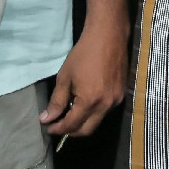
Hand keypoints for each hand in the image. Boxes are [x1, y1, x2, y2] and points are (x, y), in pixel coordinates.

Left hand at [41, 15, 129, 138]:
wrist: (108, 37)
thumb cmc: (83, 54)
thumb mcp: (65, 77)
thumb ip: (56, 101)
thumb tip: (46, 119)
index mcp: (90, 101)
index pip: (72, 125)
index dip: (58, 129)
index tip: (48, 127)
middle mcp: (105, 105)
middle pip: (86, 130)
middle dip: (70, 131)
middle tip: (58, 125)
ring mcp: (116, 101)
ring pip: (97, 122)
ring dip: (82, 122)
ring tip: (69, 113)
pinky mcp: (121, 95)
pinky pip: (105, 111)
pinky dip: (93, 113)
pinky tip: (84, 103)